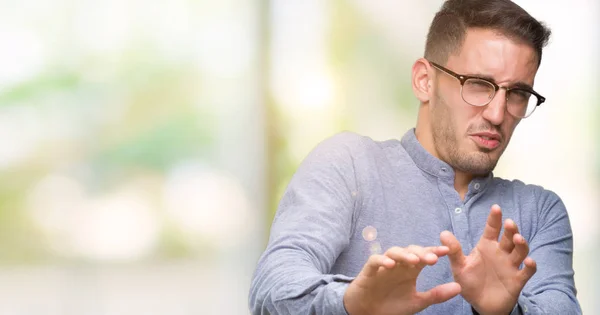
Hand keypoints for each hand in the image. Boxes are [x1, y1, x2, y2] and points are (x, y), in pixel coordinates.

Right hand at [343, 245, 460, 314]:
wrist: (367, 313)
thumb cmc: (391, 305)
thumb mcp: (417, 302)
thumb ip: (436, 295)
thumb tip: (459, 287)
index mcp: (410, 270)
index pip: (423, 256)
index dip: (433, 251)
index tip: (446, 251)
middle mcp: (398, 265)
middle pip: (410, 251)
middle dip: (421, 252)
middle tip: (432, 259)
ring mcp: (383, 266)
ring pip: (393, 252)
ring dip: (404, 254)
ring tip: (414, 260)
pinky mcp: (369, 271)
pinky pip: (374, 260)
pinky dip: (382, 260)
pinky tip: (391, 265)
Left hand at [440, 204, 536, 314]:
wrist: (480, 305)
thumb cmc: (470, 282)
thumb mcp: (459, 267)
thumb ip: (453, 251)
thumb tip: (443, 233)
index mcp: (486, 246)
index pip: (492, 229)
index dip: (494, 218)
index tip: (496, 207)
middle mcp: (501, 253)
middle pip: (508, 237)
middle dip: (510, 229)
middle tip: (509, 222)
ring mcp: (510, 265)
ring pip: (520, 251)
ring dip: (521, 244)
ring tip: (518, 238)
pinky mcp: (518, 279)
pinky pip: (527, 271)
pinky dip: (530, 266)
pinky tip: (529, 261)